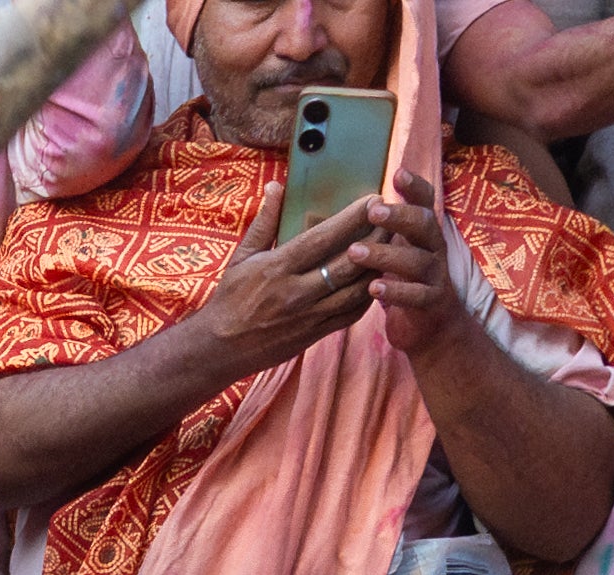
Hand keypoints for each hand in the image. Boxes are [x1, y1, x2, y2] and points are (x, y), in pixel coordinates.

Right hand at [185, 195, 384, 380]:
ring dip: (380, 266)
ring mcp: (308, 316)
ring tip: (394, 246)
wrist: (218, 349)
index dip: (353, 218)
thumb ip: (264, 222)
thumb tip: (276, 186)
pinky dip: (369, 294)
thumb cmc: (229, 299)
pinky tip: (377, 278)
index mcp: (277, 268)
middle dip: (377, 238)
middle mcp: (296, 293)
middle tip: (394, 218)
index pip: (323, 238)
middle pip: (349, 263)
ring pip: (357, 290)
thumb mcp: (241, 257)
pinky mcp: (314, 334)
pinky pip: (352, 313)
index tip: (374, 199)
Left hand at [355, 176, 468, 364]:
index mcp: (423, 233)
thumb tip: (344, 208)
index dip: (415, 187)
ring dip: (386, 254)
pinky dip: (396, 291)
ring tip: (356, 252)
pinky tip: (373, 288)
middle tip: (373, 211)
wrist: (430, 328)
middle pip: (425, 225)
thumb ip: (380, 231)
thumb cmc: (403, 282)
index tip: (397, 173)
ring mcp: (436, 276)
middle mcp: (434, 249)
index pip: (425, 203)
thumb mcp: (395, 251)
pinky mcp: (432, 302)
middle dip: (400, 216)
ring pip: (417, 261)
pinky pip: (416, 295)